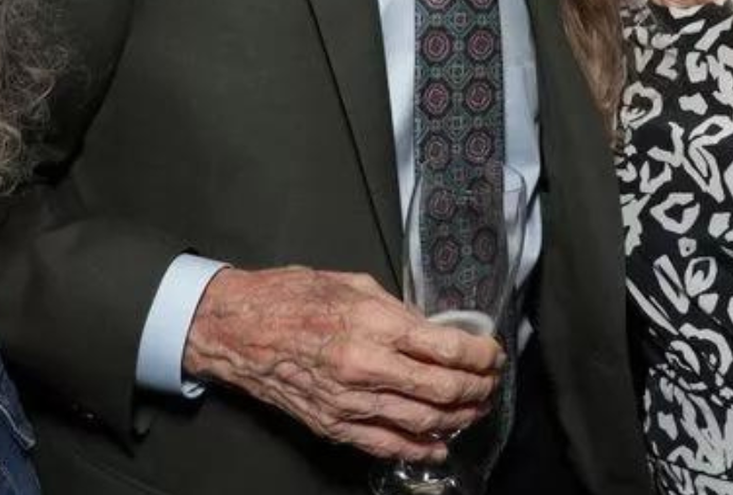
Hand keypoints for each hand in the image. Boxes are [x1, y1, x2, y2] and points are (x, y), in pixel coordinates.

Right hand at [183, 266, 503, 460]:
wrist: (239, 330)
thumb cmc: (294, 296)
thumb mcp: (355, 284)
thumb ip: (398, 310)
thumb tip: (433, 329)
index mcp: (373, 324)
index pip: (445, 348)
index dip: (479, 355)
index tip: (493, 353)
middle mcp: (365, 367)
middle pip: (442, 389)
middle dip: (477, 388)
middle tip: (491, 382)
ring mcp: (349, 402)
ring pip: (421, 421)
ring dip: (457, 418)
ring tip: (476, 408)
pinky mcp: (333, 425)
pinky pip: (385, 445)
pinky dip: (419, 447)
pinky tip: (439, 442)